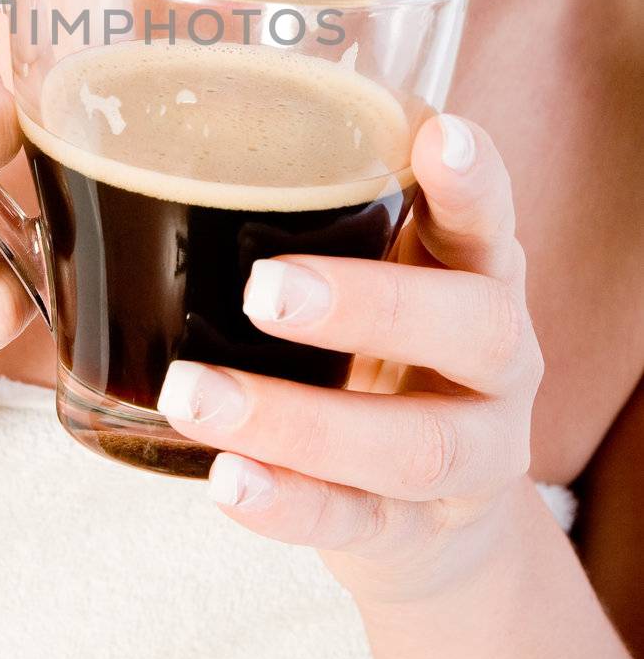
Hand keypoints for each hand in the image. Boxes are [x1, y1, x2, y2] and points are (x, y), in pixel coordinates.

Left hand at [154, 113, 544, 607]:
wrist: (439, 511)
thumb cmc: (385, 348)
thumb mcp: (382, 273)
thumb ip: (320, 209)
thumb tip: (163, 125)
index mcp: (480, 275)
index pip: (489, 219)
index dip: (473, 182)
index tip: (437, 136)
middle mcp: (496, 362)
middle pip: (472, 330)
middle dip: (369, 307)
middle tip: (263, 290)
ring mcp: (470, 458)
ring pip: (411, 446)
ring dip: (295, 422)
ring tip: (193, 394)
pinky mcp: (415, 533)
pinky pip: (357, 523)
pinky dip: (288, 505)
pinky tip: (225, 479)